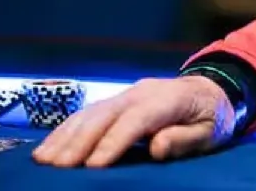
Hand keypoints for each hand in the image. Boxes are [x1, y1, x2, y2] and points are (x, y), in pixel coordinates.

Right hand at [32, 76, 235, 167]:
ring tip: (44, 160)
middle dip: (80, 140)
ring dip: (66, 135)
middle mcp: (142, 92)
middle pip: (107, 113)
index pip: (138, 118)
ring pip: (91, 111)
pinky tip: (49, 146)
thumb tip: (156, 147)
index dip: (114, 141)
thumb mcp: (210, 131)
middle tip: (58, 167)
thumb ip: (185, 139)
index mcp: (169, 98)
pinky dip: (66, 129)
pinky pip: (88, 112)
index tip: (93, 165)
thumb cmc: (211, 115)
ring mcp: (127, 93)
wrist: (211, 88)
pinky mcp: (117, 99)